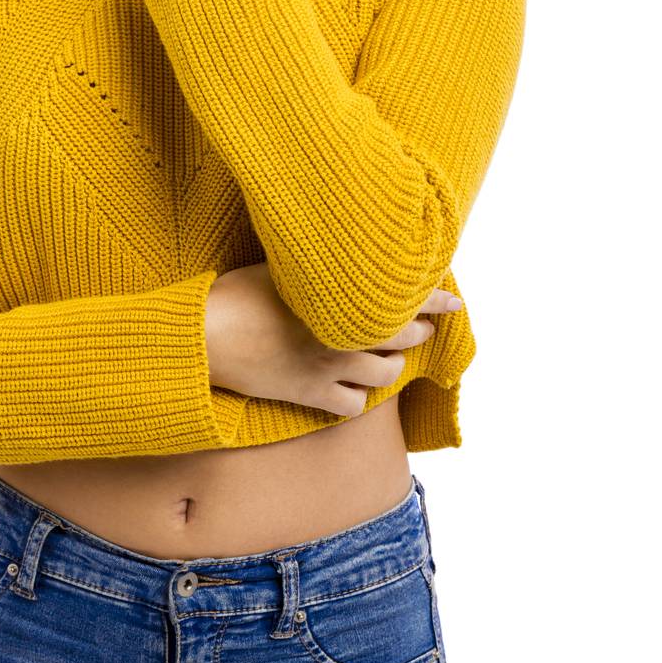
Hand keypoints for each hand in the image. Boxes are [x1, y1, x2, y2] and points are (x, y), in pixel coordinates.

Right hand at [204, 261, 461, 418]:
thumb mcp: (281, 266)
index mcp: (339, 302)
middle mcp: (341, 337)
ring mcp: (327, 369)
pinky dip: (358, 397)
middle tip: (423, 326)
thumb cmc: (236, 291)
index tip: (455, 301)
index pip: (404, 299)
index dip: (435, 300)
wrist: (205, 336)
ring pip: (384, 377)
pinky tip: (353, 387)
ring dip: (391, 365)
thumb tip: (342, 256)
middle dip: (418, 331)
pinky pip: (351, 406)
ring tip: (387, 356)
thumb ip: (320, 269)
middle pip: (401, 339)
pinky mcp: (308, 394)